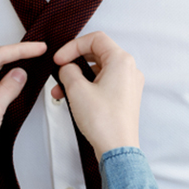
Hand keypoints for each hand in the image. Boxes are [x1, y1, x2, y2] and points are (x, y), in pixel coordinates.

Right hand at [53, 32, 143, 159]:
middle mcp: (128, 70)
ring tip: (61, 91)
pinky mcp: (124, 97)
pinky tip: (71, 98)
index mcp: (121, 61)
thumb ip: (68, 70)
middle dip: (73, 62)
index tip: (60, 58)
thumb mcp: (76, 89)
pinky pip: (102, 83)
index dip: (73, 45)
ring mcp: (128, 84)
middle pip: (96, 53)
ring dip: (77, 77)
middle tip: (59, 70)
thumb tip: (67, 68)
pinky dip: (86, 87)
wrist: (117, 150)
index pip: (95, 39)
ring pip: (97, 70)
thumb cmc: (104, 121)